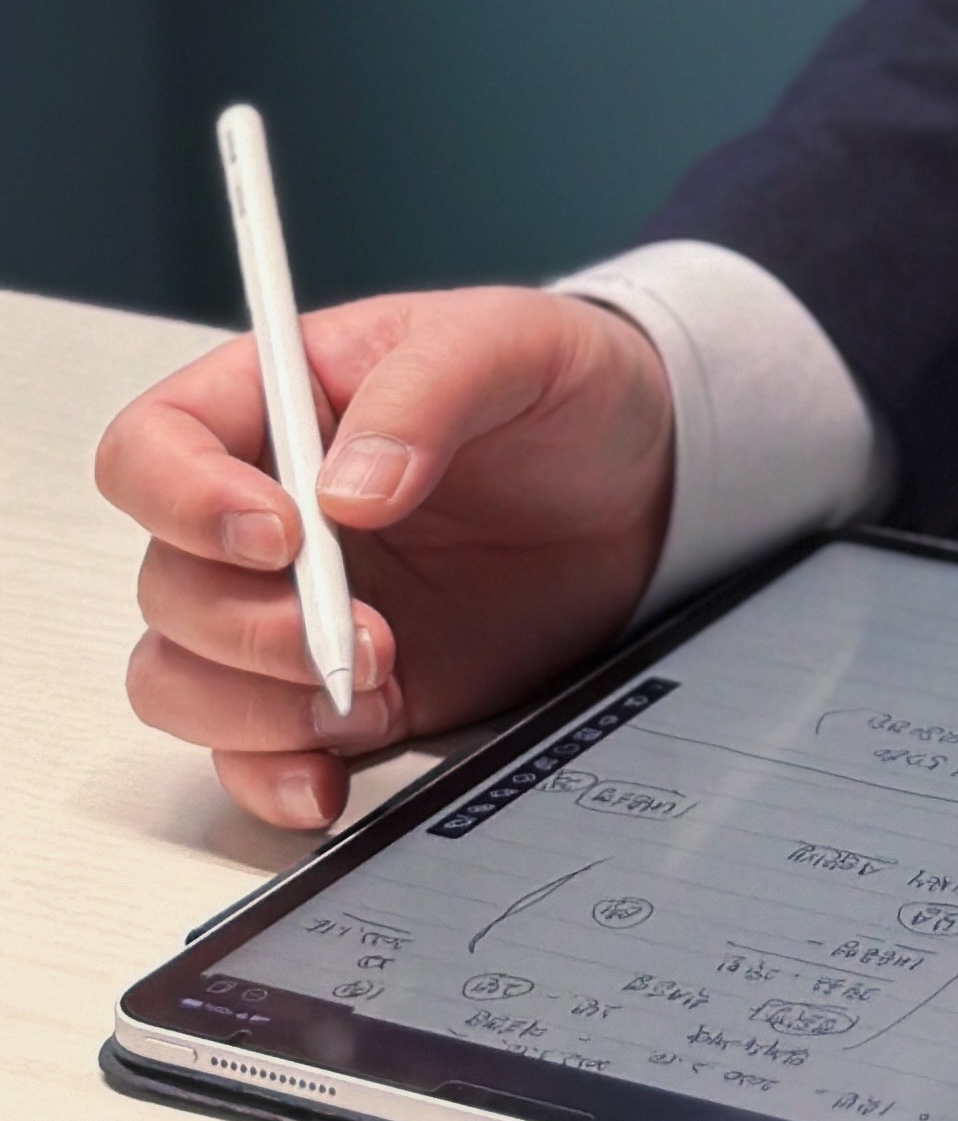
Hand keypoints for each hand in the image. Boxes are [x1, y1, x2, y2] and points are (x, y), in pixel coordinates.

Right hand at [95, 286, 673, 833]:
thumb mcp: (517, 344)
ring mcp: (288, 606)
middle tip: (365, 636)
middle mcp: (262, 508)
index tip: (280, 536)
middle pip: (166, 582)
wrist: (639, 486)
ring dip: (253, 707)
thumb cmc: (564, 389)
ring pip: (179, 675)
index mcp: (280, 401)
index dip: (183, 500)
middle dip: (251, 627)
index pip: (154, 447)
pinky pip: (243, 750)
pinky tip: (331, 777)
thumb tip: (348, 489)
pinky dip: (271, 775)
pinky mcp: (328, 686)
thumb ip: (429, 390)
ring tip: (373, 690)